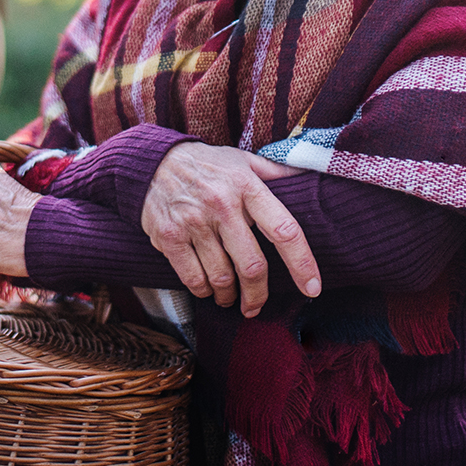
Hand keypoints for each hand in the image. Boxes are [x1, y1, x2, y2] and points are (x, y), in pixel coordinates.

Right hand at [138, 142, 319, 316]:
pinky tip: (207, 288)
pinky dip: (204, 291)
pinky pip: (193, 279)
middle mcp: (222, 204)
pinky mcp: (169, 236)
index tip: (312, 288)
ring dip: (228, 297)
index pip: (284, 230)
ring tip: (229, 298)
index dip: (302, 263)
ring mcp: (194, 221)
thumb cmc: (207, 164)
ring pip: (221, 278)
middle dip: (257, 295)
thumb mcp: (243, 160)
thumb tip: (313, 175)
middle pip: (252, 266)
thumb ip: (276, 173)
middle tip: (255, 305)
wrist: (152, 160)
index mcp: (247, 186)